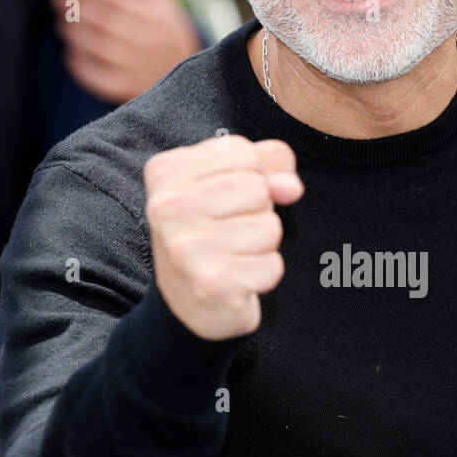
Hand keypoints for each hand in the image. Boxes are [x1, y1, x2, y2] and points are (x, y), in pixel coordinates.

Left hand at [50, 0, 201, 102]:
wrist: (193, 79)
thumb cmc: (167, 33)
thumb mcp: (160, 2)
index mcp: (153, 16)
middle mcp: (147, 40)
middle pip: (102, 20)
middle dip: (75, 7)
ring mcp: (138, 67)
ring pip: (98, 47)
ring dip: (74, 33)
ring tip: (61, 23)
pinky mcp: (129, 89)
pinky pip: (98, 77)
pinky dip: (80, 64)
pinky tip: (71, 53)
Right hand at [144, 134, 304, 340]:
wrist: (186, 304)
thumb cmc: (211, 232)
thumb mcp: (229, 182)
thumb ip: (267, 164)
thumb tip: (291, 186)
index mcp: (165, 173)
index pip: (241, 152)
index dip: (252, 176)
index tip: (226, 200)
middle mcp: (167, 208)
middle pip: (258, 189)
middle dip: (258, 211)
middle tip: (229, 231)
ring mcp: (186, 248)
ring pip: (270, 228)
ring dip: (262, 245)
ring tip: (233, 254)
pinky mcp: (212, 284)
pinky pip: (273, 266)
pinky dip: (263, 275)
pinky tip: (237, 279)